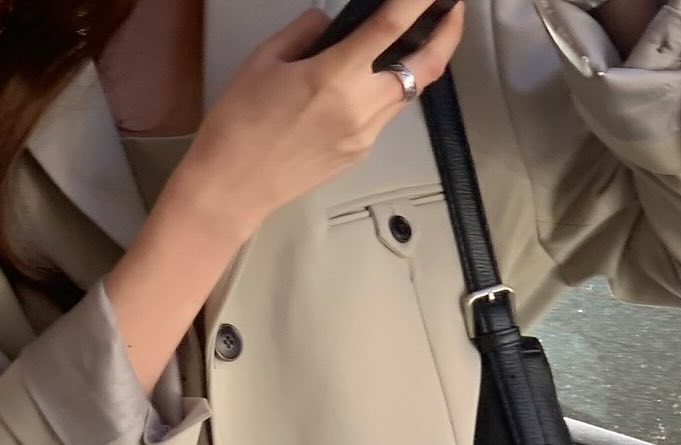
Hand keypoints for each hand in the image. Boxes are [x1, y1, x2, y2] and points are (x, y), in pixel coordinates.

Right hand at [176, 1, 465, 240]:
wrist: (230, 190)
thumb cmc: (237, 128)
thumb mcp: (264, 60)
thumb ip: (305, 33)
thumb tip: (329, 24)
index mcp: (334, 76)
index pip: (394, 25)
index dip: (420, 1)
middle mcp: (359, 107)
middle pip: (426, 65)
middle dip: (448, 32)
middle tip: (451, 10)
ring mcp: (363, 135)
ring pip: (408, 92)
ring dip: (418, 63)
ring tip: (414, 41)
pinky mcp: (358, 154)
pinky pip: (384, 116)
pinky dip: (386, 92)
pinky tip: (371, 82)